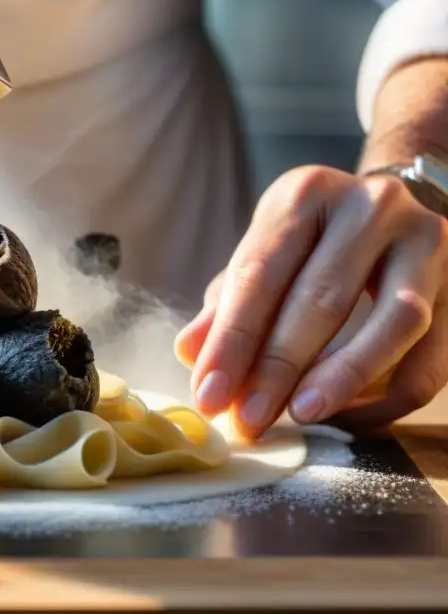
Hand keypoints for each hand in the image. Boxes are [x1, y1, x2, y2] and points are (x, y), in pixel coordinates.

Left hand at [174, 165, 447, 440]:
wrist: (391, 213)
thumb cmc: (310, 243)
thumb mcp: (264, 255)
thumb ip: (227, 305)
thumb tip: (189, 353)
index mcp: (306, 193)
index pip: (260, 273)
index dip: (231, 340)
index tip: (210, 395)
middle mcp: (371, 206)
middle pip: (322, 298)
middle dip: (278, 368)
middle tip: (249, 419)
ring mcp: (425, 242)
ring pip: (394, 321)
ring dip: (344, 377)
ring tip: (302, 415)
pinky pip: (432, 356)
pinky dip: (390, 395)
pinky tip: (349, 417)